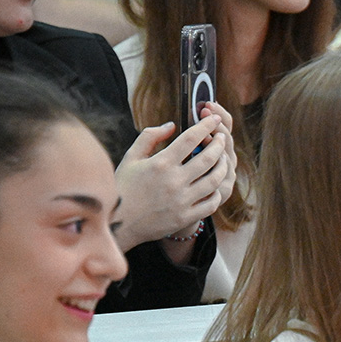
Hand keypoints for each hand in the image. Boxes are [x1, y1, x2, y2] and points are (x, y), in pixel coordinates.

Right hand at [112, 108, 235, 249]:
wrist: (117, 223)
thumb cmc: (123, 186)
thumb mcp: (131, 158)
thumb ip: (150, 137)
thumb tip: (171, 125)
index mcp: (161, 163)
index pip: (190, 139)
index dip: (206, 126)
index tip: (214, 118)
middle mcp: (174, 181)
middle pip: (208, 158)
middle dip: (219, 144)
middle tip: (222, 137)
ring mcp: (182, 201)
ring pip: (214, 180)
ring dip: (223, 166)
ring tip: (223, 159)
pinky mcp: (185, 217)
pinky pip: (211, 203)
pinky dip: (217, 192)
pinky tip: (216, 185)